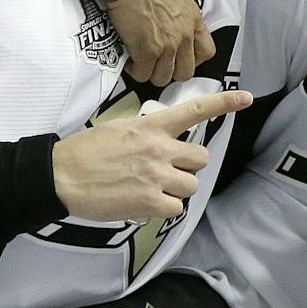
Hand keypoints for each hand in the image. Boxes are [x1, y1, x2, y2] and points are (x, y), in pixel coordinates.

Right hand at [50, 88, 251, 222]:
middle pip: (201, 158)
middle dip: (187, 166)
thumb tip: (165, 145)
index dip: (224, 103)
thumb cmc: (86, 152)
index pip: (195, 110)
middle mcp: (160, 148)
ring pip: (190, 186)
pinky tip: (142, 202)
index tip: (245, 98)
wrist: (61, 175)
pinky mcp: (150, 201)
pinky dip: (162, 209)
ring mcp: (157, 175)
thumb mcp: (121, 129)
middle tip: (164, 170)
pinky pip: (175, 208)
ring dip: (175, 189)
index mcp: (152, 126)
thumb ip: (149, 134)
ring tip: (149, 188)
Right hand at [107, 0, 214, 86]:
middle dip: (171, 71)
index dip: (194, 60)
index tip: (182, 58)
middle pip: (185, 72)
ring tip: (142, 62)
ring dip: (151, 72)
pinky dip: (135, 70)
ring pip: (163, 77)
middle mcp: (184, 35)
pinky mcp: (147, 51)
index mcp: (193, 20)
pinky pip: (143, 74)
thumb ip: (181, 15)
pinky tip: (130, 59)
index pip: (207, 52)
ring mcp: (167, 45)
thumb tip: (174, 23)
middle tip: (159, 63)